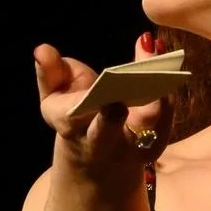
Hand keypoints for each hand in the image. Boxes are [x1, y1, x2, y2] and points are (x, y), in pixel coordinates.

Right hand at [33, 32, 166, 170]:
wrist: (99, 160)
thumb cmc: (75, 115)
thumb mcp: (55, 95)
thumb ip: (49, 72)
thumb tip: (42, 50)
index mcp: (70, 127)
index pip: (74, 116)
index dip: (85, 102)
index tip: (102, 88)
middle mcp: (101, 142)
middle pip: (110, 126)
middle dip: (120, 102)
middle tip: (129, 74)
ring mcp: (131, 146)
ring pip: (147, 123)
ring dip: (154, 88)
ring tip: (157, 52)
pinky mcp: (157, 142)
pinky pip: (167, 117)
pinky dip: (169, 90)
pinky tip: (167, 60)